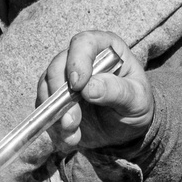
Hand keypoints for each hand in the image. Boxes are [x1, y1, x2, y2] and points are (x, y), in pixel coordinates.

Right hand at [39, 31, 151, 152]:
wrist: (127, 129)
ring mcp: (65, 79)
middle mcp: (81, 59)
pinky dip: (53, 126)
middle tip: (72, 120)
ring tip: (72, 133)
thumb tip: (89, 88)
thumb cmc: (136, 106)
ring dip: (55, 114)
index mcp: (105, 49)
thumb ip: (117, 91)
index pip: (84, 43)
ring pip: (47, 88)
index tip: (78, 86)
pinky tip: (70, 138)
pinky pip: (45, 109)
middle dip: (61, 95)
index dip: (77, 61)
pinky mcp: (56, 99)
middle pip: (58, 66)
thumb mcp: (137, 99)